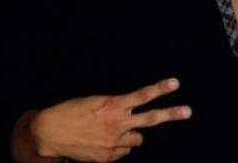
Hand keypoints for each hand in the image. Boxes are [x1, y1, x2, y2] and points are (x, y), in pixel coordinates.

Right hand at [30, 78, 190, 161]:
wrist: (48, 133)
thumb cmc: (72, 112)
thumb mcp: (97, 101)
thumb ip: (117, 106)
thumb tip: (131, 111)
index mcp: (113, 105)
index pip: (142, 95)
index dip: (160, 89)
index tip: (176, 82)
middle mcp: (117, 123)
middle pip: (150, 118)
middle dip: (172, 114)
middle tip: (188, 112)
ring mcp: (113, 142)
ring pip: (137, 139)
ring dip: (131, 135)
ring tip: (115, 131)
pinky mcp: (107, 157)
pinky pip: (123, 152)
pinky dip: (119, 148)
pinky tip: (104, 143)